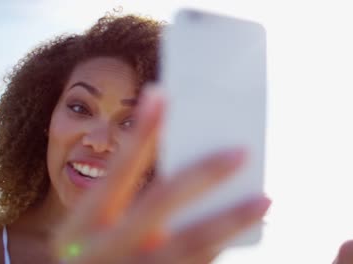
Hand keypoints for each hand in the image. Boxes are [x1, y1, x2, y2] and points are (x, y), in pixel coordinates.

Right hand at [51, 89, 270, 263]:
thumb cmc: (90, 249)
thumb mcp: (92, 223)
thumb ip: (124, 194)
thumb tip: (179, 154)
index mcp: (87, 222)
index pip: (119, 170)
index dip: (140, 132)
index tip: (161, 93)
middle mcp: (109, 247)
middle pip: (160, 202)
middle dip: (202, 174)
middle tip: (241, 152)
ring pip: (190, 243)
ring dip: (231, 219)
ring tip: (266, 200)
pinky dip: (220, 245)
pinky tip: (243, 228)